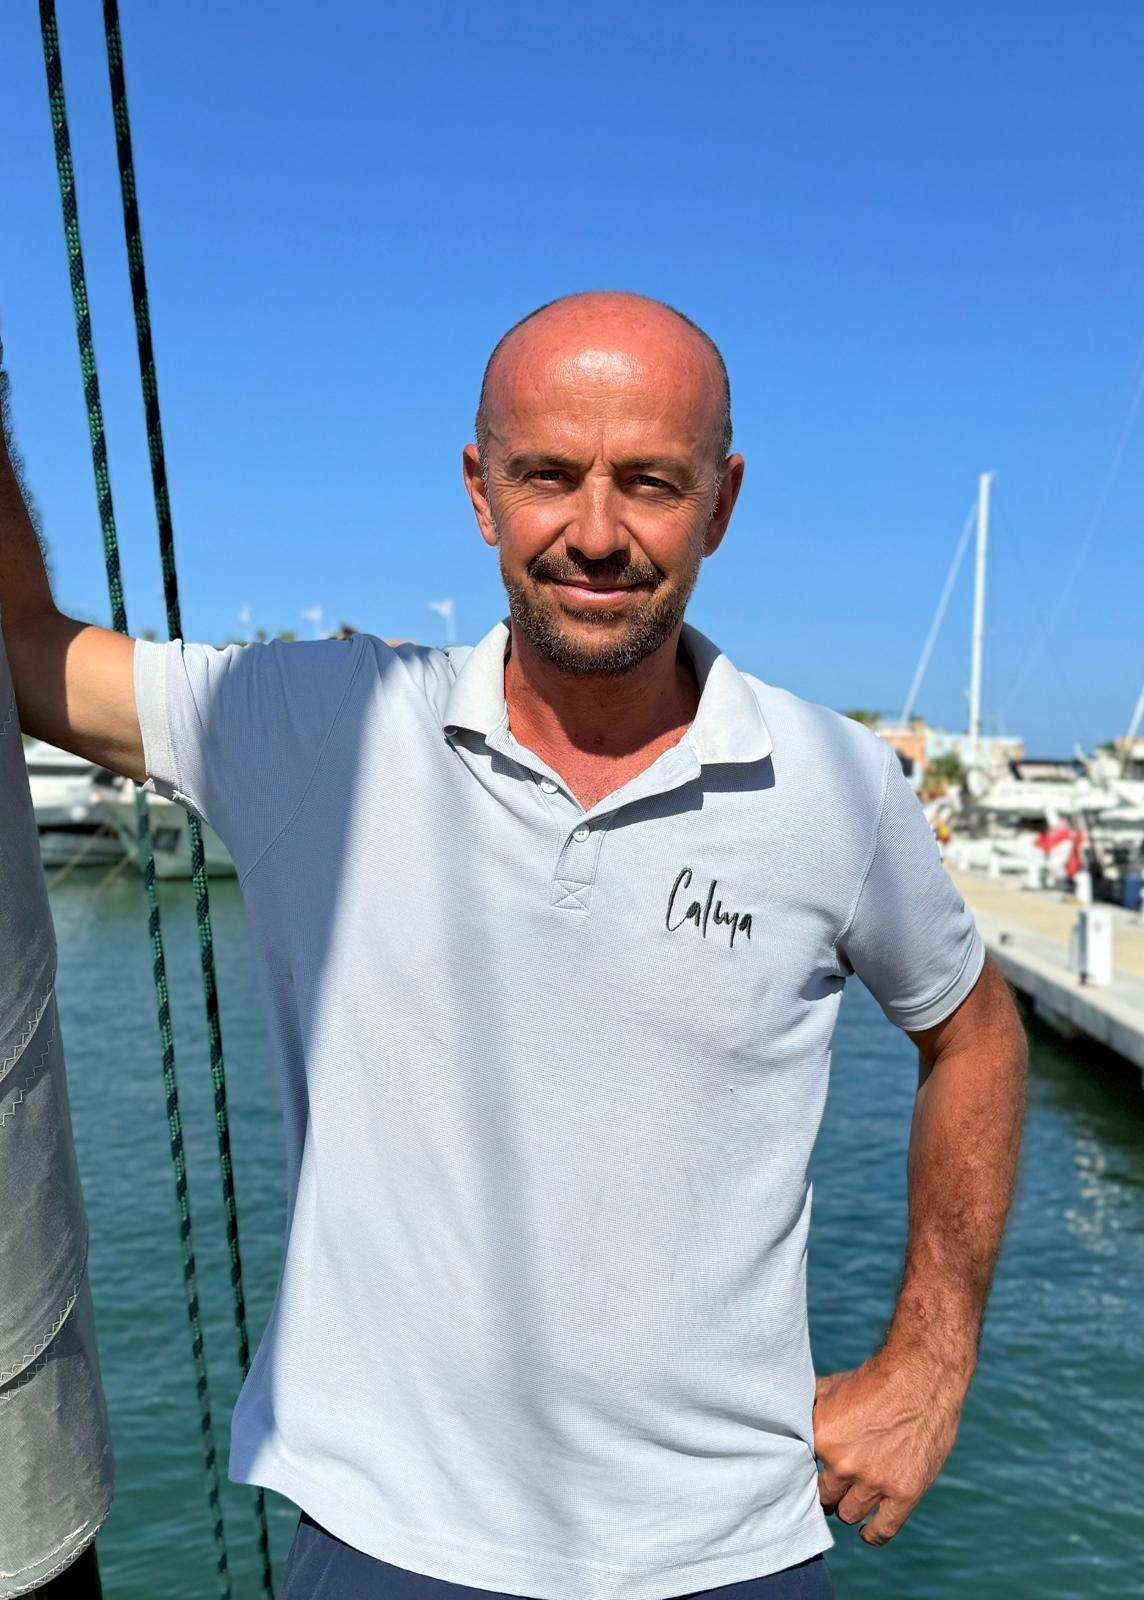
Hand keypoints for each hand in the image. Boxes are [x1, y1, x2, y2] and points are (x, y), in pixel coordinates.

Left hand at [812, 1348, 970, 1546]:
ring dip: (848, 1507)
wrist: (922, 1375)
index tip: (810, 1471)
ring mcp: (875, 1481)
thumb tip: (781, 1417)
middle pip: (823, 1497)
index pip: (800, 1471)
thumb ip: (806, 1410)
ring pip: (848, 1514)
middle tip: (832, 1484)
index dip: (806, 1471)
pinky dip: (871, 1534)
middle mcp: (844, 1464)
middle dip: (827, 1490)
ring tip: (849, 1498)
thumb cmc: (873, 1379)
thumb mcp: (829, 1387)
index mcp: (822, 1437)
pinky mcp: (905, 1493)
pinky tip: (866, 1531)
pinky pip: (882, 1531)